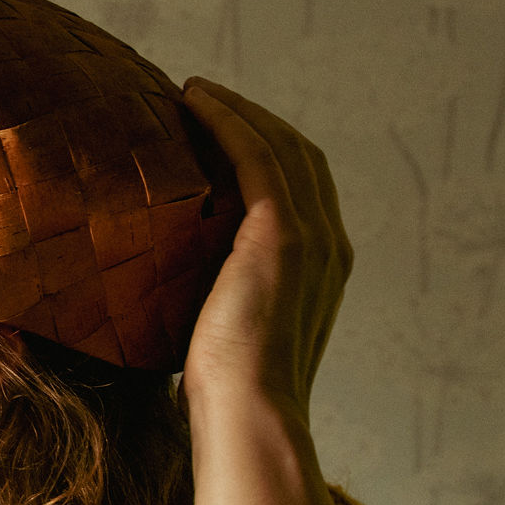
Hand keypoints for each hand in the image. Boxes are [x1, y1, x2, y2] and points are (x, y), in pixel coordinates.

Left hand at [178, 77, 353, 504]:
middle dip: (256, 119)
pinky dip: (227, 119)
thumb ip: (222, 295)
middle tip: (203, 100)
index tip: (220, 130)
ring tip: (194, 92)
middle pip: (299, 154)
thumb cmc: (228, 389)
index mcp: (325, 265)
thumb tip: (173, 288)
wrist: (249, 412)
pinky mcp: (281, 232)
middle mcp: (331, 243)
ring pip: (279, 145)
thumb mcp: (230, 327)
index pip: (304, 185)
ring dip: (237, 109)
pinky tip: (193, 101)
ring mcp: (312, 235)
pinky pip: (255, 154)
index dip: (268, 148)